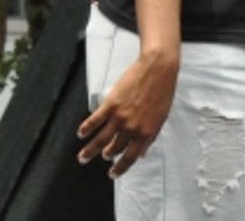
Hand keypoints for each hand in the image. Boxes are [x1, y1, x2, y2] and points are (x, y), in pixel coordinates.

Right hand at [76, 52, 178, 177]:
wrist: (158, 70)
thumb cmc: (163, 91)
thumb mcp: (161, 117)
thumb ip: (151, 136)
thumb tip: (142, 153)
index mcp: (147, 132)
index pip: (130, 157)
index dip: (121, 167)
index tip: (113, 174)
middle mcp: (132, 128)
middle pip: (114, 148)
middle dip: (106, 156)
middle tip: (102, 158)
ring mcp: (119, 117)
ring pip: (100, 139)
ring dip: (90, 150)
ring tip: (83, 157)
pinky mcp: (110, 105)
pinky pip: (94, 121)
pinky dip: (86, 128)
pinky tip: (81, 133)